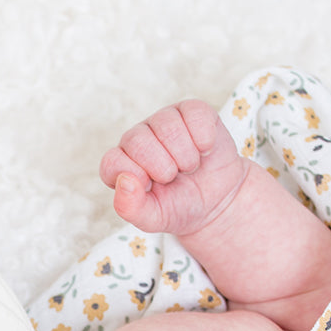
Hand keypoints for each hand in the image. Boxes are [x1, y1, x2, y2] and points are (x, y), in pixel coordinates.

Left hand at [99, 100, 246, 236]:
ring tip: (190, 166)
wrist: (217, 203)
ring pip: (167, 125)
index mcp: (123, 162)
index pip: (113, 162)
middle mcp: (139, 137)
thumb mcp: (154, 218)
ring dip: (186, 156)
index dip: (135, 177)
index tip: (153, 188)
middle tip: (175, 178)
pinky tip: (205, 151)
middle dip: (164, 168)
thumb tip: (125, 181)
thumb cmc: (180, 208)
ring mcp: (165, 120)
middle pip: (138, 141)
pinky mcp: (192, 111)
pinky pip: (195, 114)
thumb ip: (131, 208)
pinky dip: (204, 139)